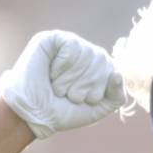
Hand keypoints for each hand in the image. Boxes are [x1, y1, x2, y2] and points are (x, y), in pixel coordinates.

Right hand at [0, 30, 125, 138]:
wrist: (35, 114)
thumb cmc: (64, 112)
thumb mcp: (97, 109)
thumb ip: (116, 96)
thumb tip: (118, 73)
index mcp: (100, 69)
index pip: (113, 72)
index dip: (98, 90)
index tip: (82, 101)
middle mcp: (88, 54)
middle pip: (102, 62)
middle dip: (84, 85)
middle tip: (67, 94)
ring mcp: (71, 45)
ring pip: (87, 54)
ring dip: (71, 78)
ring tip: (57, 85)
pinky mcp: (54, 39)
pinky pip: (72, 45)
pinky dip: (63, 65)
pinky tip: (52, 72)